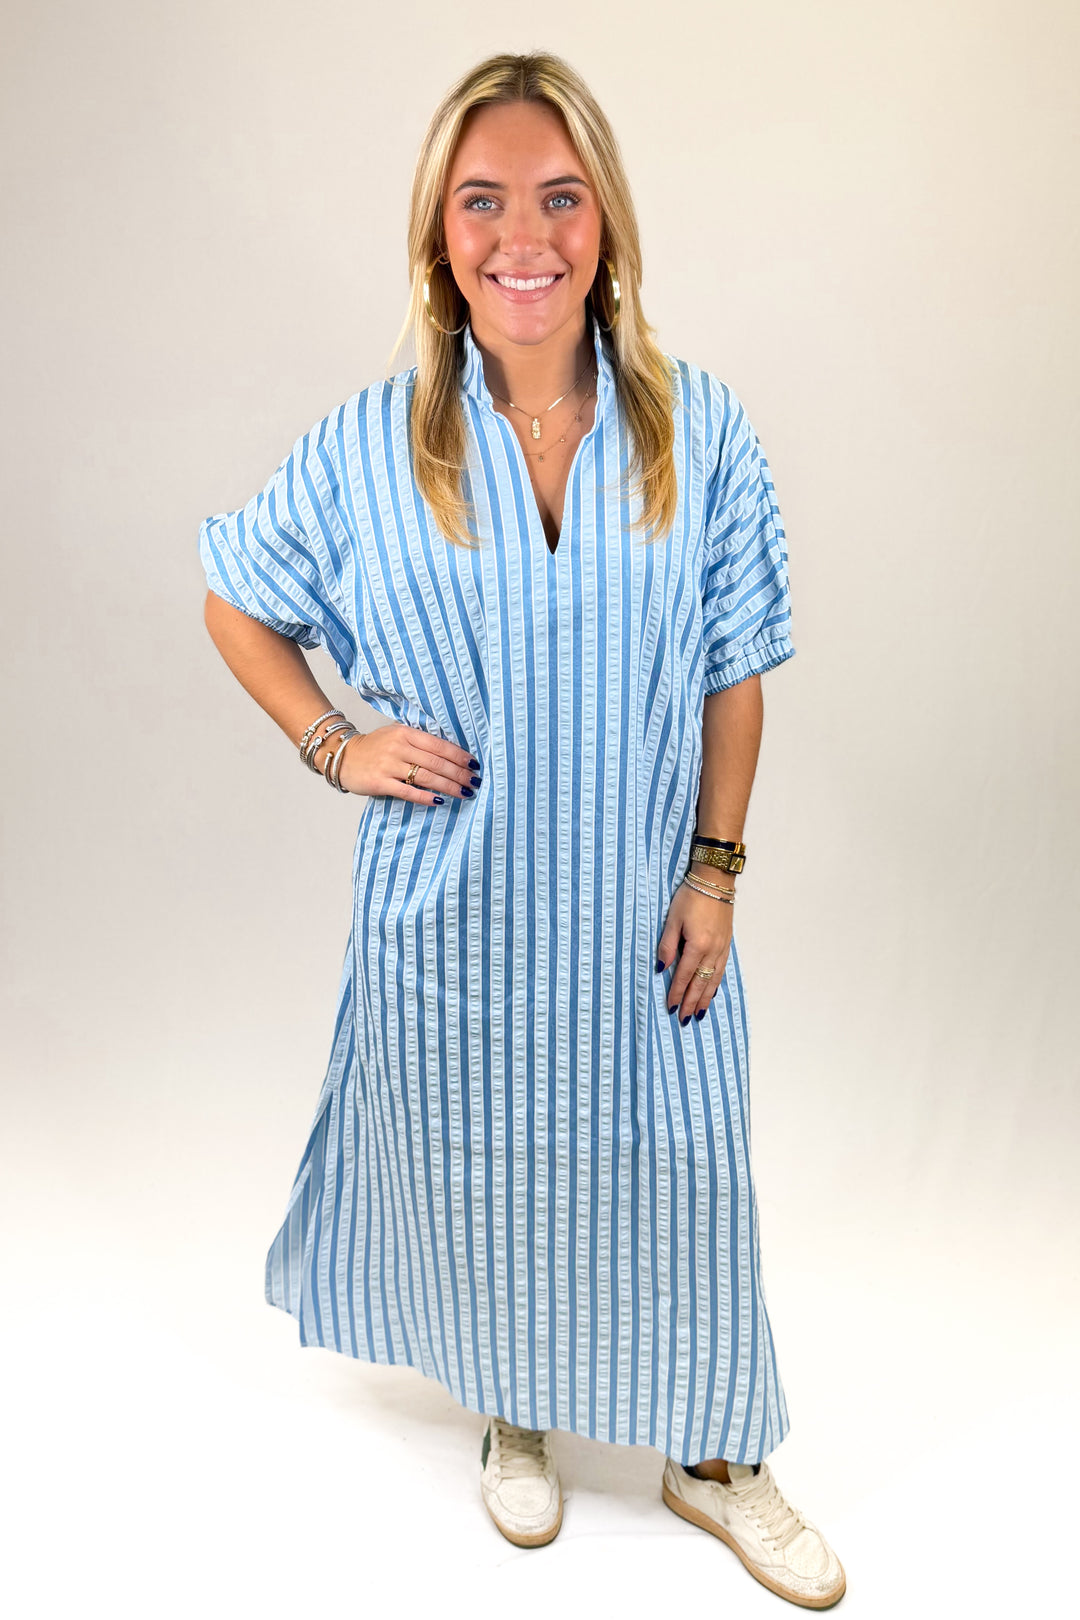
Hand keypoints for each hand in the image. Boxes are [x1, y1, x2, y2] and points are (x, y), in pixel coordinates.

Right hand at [330, 724, 481, 803]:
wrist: (343, 757)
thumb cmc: (375, 747)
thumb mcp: (397, 735)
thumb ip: (420, 742)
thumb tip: (452, 754)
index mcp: (406, 733)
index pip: (439, 745)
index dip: (460, 756)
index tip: (474, 765)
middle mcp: (398, 747)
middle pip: (437, 762)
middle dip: (459, 774)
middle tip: (475, 783)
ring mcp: (388, 765)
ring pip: (426, 777)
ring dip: (449, 786)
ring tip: (464, 793)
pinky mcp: (380, 782)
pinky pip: (408, 791)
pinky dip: (426, 796)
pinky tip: (440, 800)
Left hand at [656, 881, 733, 1022]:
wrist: (715, 881)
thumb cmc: (691, 896)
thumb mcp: (672, 919)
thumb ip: (667, 945)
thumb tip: (662, 968)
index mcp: (697, 945)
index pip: (685, 976)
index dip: (676, 993)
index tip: (670, 1008)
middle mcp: (712, 950)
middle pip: (701, 983)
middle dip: (691, 1002)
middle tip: (684, 1019)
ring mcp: (722, 947)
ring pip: (714, 979)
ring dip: (705, 997)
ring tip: (699, 1013)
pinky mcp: (727, 943)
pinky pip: (721, 970)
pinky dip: (716, 984)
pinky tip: (711, 991)